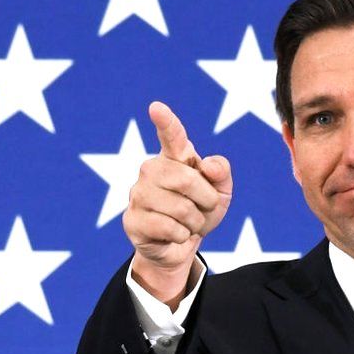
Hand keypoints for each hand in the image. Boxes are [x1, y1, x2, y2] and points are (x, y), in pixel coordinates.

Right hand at [123, 101, 232, 303]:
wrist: (181, 246)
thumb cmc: (200, 210)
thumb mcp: (221, 192)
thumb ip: (221, 172)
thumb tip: (207, 165)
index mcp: (174, 157)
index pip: (172, 136)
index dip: (166, 122)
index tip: (156, 107)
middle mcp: (151, 169)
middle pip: (186, 179)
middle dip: (206, 199)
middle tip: (204, 208)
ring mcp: (138, 194)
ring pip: (179, 208)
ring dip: (195, 221)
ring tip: (188, 223)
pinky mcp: (132, 220)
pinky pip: (168, 228)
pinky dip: (182, 235)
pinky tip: (175, 235)